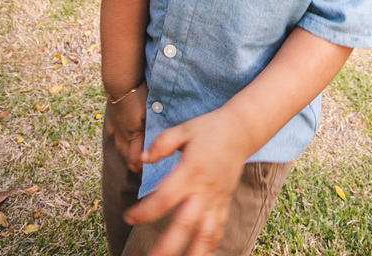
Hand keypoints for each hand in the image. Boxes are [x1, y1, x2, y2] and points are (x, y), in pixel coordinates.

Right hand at [105, 82, 146, 173]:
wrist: (122, 82)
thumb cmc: (139, 97)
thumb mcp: (150, 114)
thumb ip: (152, 130)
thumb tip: (158, 143)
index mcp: (133, 135)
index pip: (135, 160)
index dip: (141, 168)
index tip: (149, 172)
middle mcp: (122, 135)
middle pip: (126, 156)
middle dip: (134, 163)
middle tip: (144, 168)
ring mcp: (115, 128)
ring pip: (119, 147)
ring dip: (127, 153)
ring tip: (135, 157)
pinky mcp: (111, 120)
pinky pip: (114, 135)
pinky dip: (120, 140)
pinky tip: (123, 139)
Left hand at [124, 107, 249, 255]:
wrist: (242, 130)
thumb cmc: (209, 129)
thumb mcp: (183, 129)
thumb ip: (161, 144)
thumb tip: (142, 159)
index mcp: (190, 172)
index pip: (164, 198)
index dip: (145, 211)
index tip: (129, 217)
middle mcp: (204, 190)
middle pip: (184, 225)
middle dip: (167, 246)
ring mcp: (217, 199)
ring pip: (206, 234)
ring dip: (194, 254)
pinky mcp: (225, 202)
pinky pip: (219, 229)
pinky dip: (211, 246)